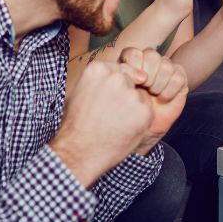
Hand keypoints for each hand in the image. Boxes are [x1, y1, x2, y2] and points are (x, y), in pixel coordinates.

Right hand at [51, 59, 153, 186]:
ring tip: (114, 123)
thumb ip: (99, 79)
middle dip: (125, 94)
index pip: (119, 68)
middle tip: (109, 113)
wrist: (79, 152)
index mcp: (98, 69)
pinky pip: (146, 111)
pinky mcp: (144, 111)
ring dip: (133, 107)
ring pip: (140, 96)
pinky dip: (139, 120)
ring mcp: (131, 94)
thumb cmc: (76, 124)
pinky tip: (123, 130)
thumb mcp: (78, 92)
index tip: (107, 99)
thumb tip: (118, 71)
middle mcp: (116, 77)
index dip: (115, 86)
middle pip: (132, 80)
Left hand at [118, 48, 188, 153]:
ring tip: (153, 94)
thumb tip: (132, 72)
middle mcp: (148, 62)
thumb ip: (120, 77)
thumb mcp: (116, 94)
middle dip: (148, 74)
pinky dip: (170, 90)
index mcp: (130, 62)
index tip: (133, 83)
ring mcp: (164, 68)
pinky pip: (178, 76)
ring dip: (159, 83)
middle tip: (144, 88)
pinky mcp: (179, 77)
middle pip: (151, 55)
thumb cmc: (125, 112)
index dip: (134, 67)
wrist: (141, 129)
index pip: (134, 53)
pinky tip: (163, 99)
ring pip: (166, 64)